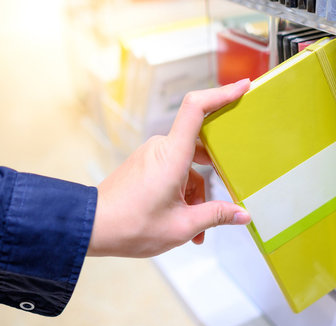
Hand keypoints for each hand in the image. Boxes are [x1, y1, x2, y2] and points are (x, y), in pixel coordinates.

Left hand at [88, 79, 251, 257]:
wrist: (92, 228)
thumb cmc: (131, 226)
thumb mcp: (182, 226)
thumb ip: (216, 216)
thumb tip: (242, 215)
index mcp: (171, 155)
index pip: (197, 108)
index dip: (221, 93)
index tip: (243, 87)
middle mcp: (161, 148)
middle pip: (201, 145)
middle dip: (216, 172)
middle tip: (229, 189)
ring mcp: (151, 155)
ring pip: (189, 166)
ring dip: (197, 194)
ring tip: (198, 229)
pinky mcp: (145, 165)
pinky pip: (175, 171)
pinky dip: (184, 194)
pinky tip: (186, 222)